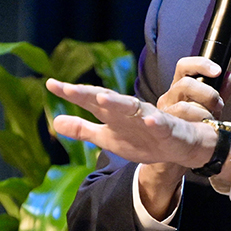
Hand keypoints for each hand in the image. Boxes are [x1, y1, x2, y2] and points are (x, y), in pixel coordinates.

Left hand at [45, 66, 226, 170]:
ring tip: (101, 98)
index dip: (71, 93)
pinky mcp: (167, 128)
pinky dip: (155, 120)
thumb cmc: (142, 139)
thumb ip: (83, 129)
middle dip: (88, 93)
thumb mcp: (107, 137)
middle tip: (68, 88)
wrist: (179, 146)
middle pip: (107, 99)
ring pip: (132, 107)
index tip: (51, 84)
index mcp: (113, 114)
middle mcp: (128, 111)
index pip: (90, 100)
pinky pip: (160, 123)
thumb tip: (55, 121)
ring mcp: (148, 117)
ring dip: (117, 102)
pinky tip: (148, 118)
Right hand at [154, 56, 230, 123]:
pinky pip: (182, 123)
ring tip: (209, 120)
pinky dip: (196, 124)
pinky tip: (201, 127)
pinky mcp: (166, 126)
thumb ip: (222, 90)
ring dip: (202, 113)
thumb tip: (230, 77)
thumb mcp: (212, 104)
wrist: (191, 143)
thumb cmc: (200, 121)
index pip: (184, 66)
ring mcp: (166, 111)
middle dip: (208, 94)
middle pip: (185, 84)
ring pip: (184, 107)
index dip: (201, 65)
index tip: (218, 71)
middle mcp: (170, 95)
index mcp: (180, 84)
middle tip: (218, 104)